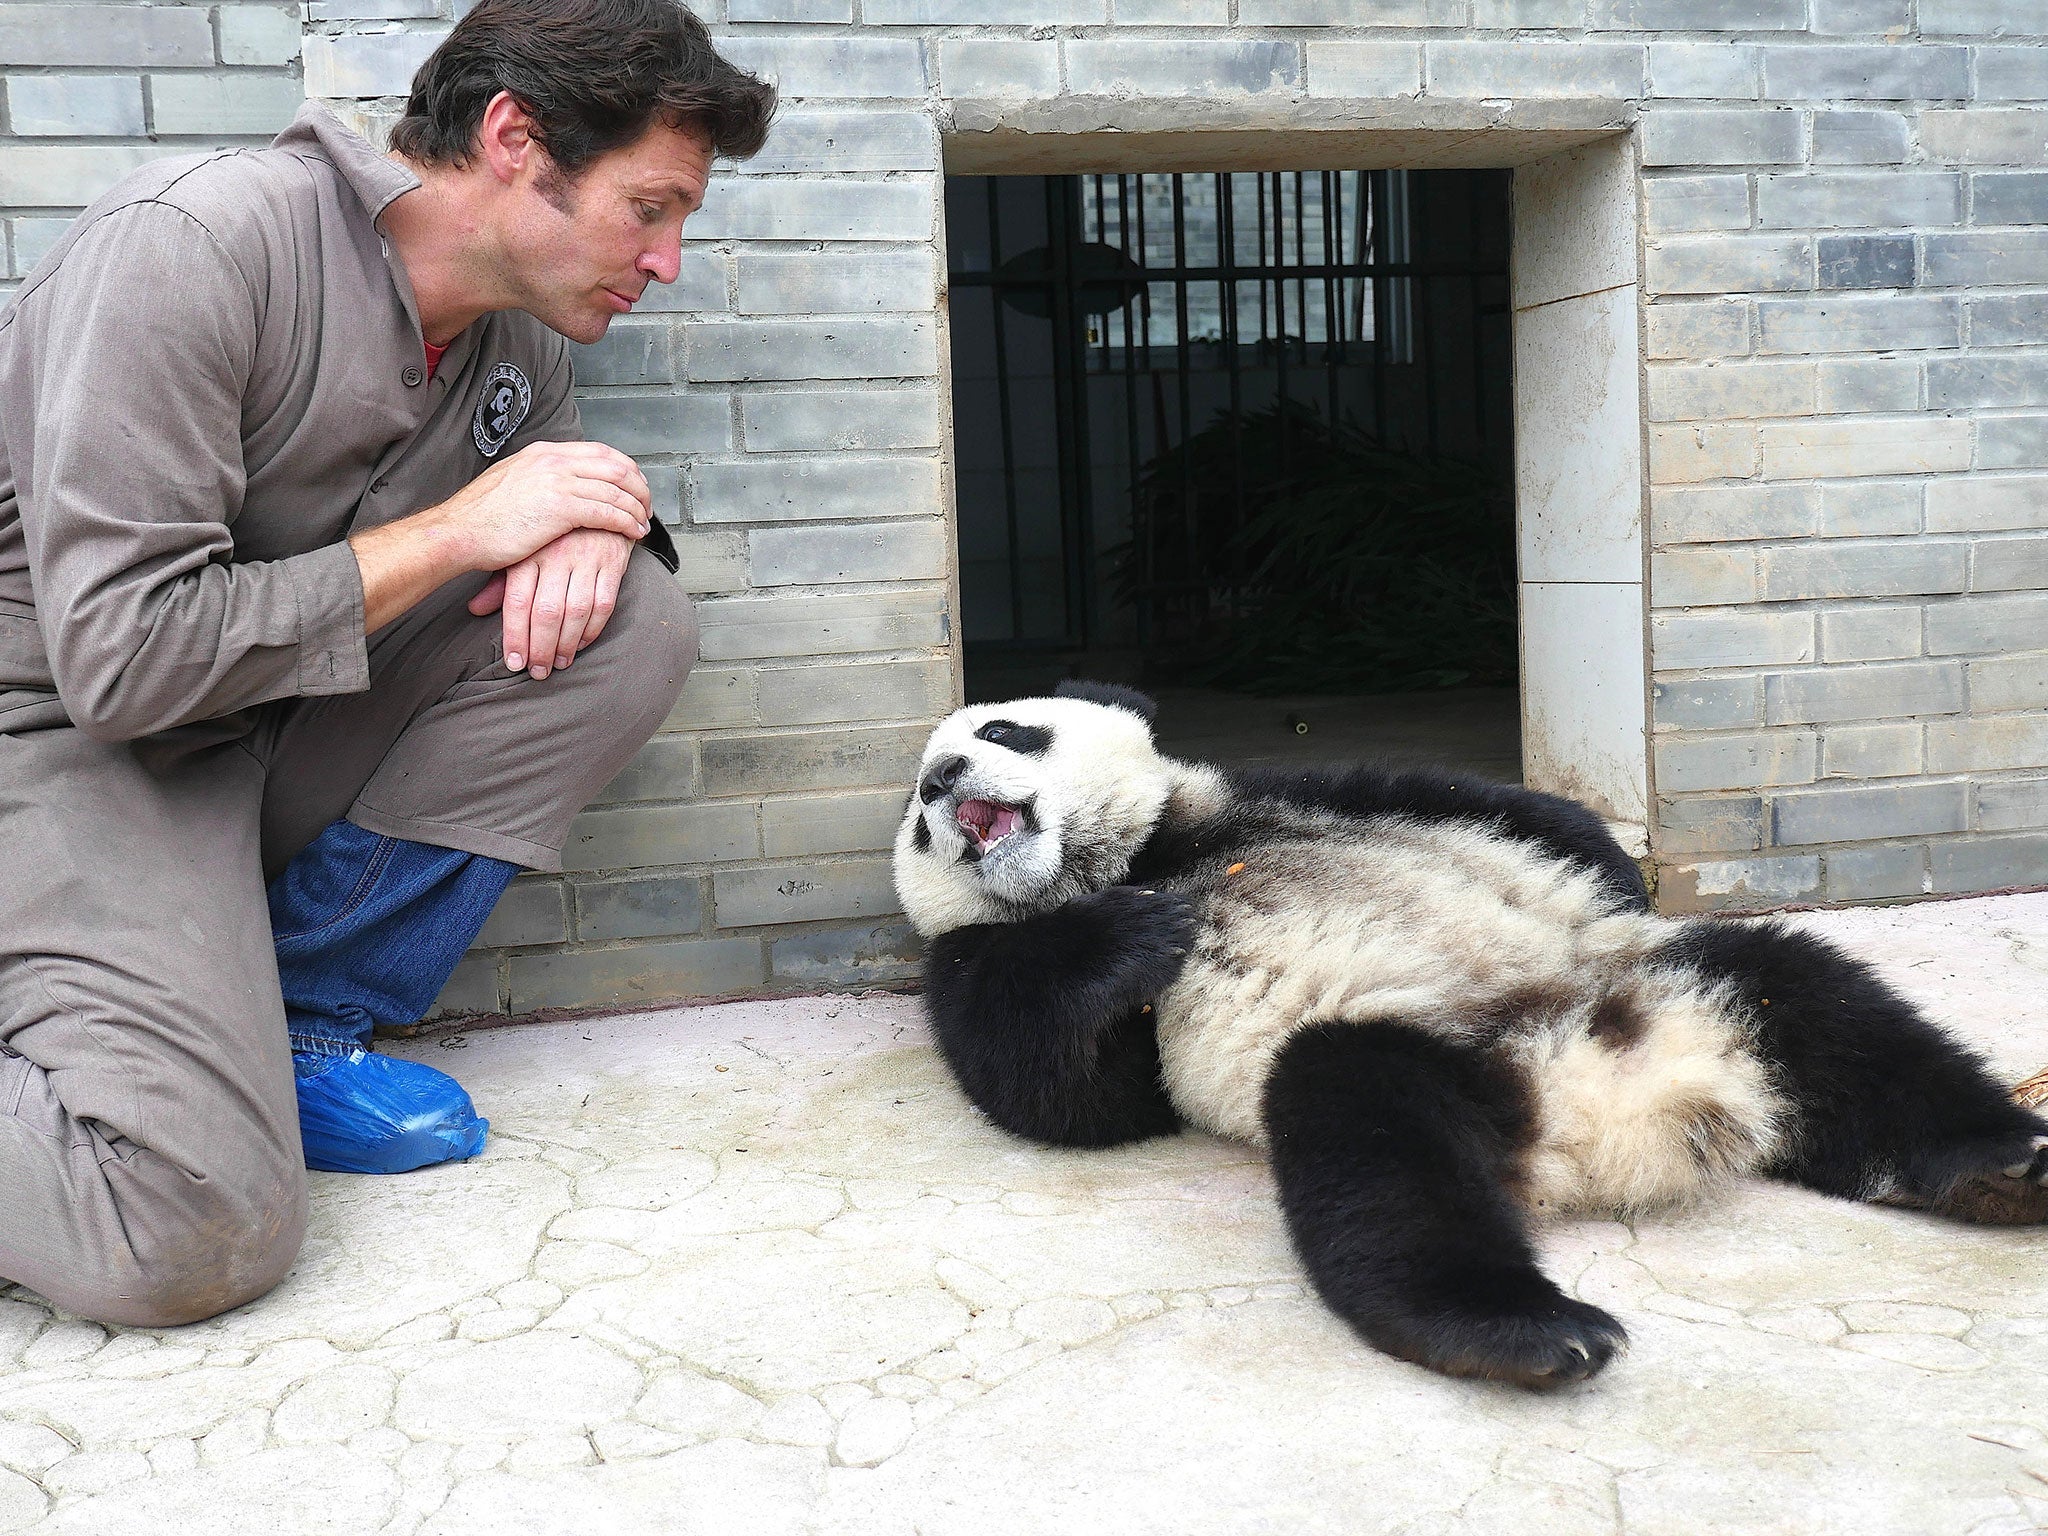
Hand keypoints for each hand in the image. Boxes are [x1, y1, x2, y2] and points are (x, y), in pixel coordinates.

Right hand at [349, 440, 651, 634]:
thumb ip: (540, 479)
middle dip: (638, 487)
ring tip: (645, 524)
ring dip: (637, 508)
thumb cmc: (482, 518)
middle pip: (615, 466)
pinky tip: (634, 534)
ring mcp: (558, 481)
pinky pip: (608, 512)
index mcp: (544, 452)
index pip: (600, 452)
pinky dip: (627, 522)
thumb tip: (560, 487)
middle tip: (648, 507)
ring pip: (616, 489)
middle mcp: (554, 460)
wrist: (459, 531)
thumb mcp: (514, 483)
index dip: (626, 469)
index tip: (635, 487)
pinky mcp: (561, 508)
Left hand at [468, 527, 635, 677]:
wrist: (594, 501)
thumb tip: (475, 609)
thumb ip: (500, 583)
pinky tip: (582, 643)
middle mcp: (556, 554)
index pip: (518, 602)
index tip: (515, 663)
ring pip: (576, 612)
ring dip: (568, 644)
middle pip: (547, 612)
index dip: (516, 636)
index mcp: (529, 553)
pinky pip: (603, 604)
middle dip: (542, 648)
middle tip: (538, 671)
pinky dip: (593, 629)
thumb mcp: (522, 552)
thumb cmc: (553, 534)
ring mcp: (586, 557)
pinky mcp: (613, 562)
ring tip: (560, 663)